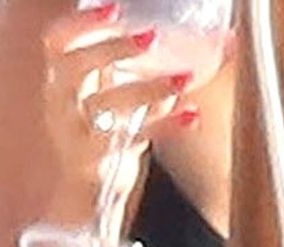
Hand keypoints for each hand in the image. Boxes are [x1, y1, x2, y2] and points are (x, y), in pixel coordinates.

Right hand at [37, 6, 202, 198]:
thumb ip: (148, 66)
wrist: (90, 191)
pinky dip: (164, 126)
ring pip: (105, 106)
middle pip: (74, 69)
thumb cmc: (109, 128)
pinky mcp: (98, 161)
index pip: (57, 43)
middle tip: (153, 36)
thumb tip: (226, 38)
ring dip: (147, 88)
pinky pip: (132, 139)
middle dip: (113, 49)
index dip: (81, 23)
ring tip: (185, 78)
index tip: (115, 8)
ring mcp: (76, 134)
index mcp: (64, 80)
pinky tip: (192, 115)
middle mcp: (61, 105)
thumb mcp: (117, 91)